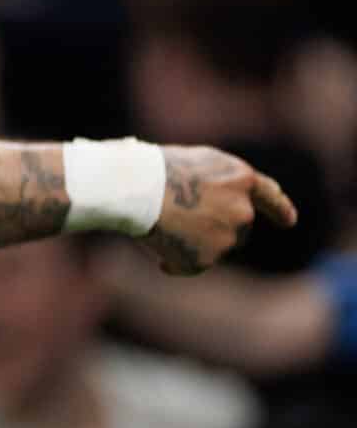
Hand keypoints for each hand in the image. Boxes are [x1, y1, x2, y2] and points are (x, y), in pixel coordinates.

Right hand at [140, 146, 295, 274]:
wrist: (137, 188)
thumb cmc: (159, 169)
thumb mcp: (200, 163)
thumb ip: (224, 182)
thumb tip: (233, 203)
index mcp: (243, 180)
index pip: (270, 198)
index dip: (281, 210)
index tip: (289, 222)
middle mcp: (243, 211)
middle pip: (237, 228)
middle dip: (214, 227)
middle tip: (179, 218)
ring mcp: (226, 237)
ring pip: (213, 247)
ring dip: (191, 243)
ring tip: (162, 226)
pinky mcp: (206, 259)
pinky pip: (190, 265)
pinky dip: (174, 261)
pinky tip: (157, 246)